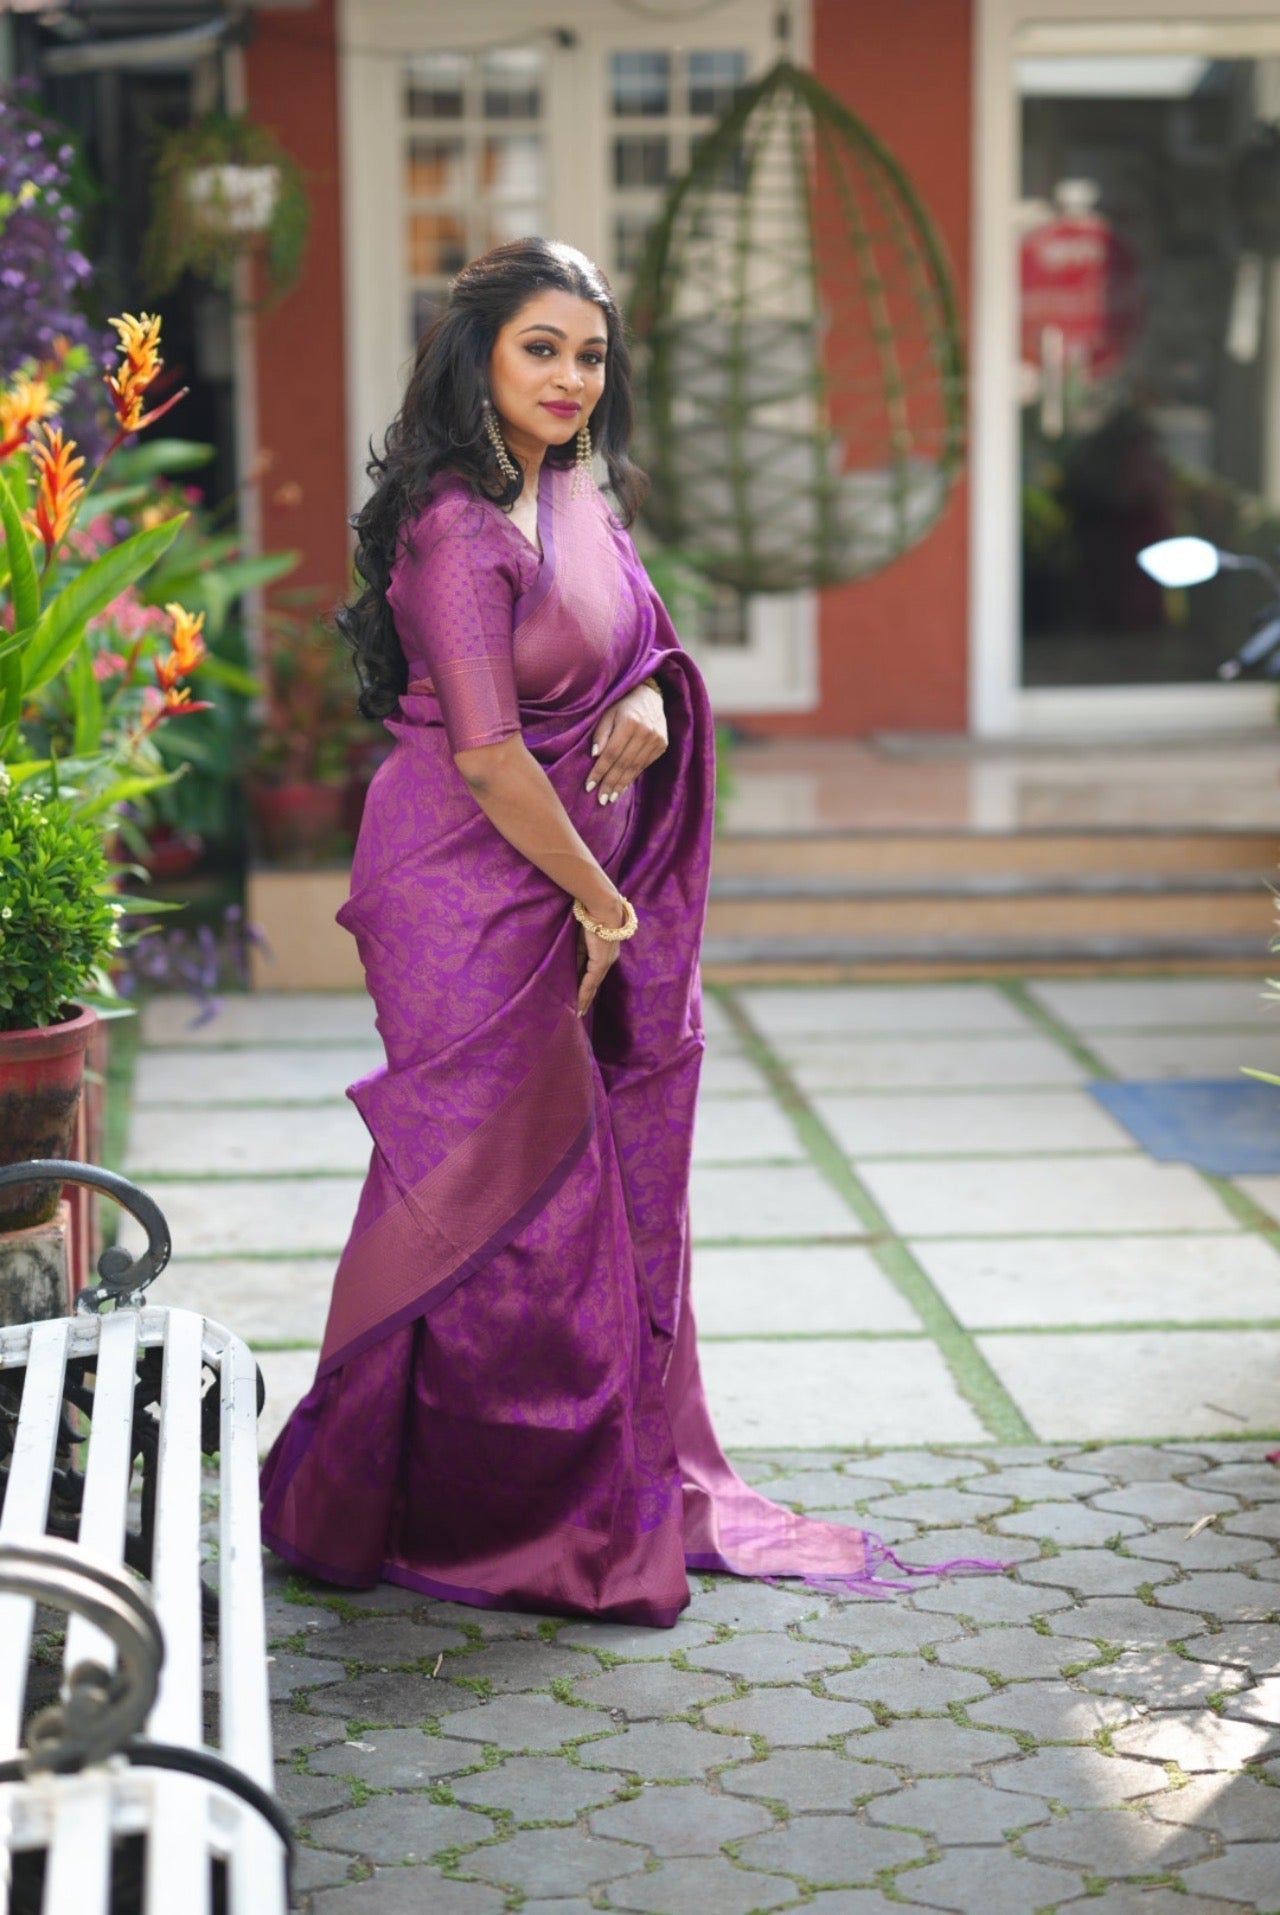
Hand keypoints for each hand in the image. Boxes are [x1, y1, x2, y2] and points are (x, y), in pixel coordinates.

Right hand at [576, 921, 620, 1016]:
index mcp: (604, 951)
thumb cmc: (589, 915)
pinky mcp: (601, 962)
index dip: (586, 985)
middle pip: (595, 982)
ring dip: (585, 999)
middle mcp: (608, 959)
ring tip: (578, 1011)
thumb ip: (576, 951)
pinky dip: (584, 993)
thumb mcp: (579, 936)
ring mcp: (606, 961)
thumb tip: (568, 964)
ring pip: (594, 985)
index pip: (593, 972)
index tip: (579, 996)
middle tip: (579, 1011)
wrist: (601, 906)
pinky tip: (579, 1004)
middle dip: (587, 997)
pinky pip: (591, 982)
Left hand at [586, 680, 666, 804]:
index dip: (600, 771)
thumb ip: (601, 734)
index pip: (611, 753)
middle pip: (623, 763)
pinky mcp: (662, 745)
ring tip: (610, 797)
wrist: (649, 696)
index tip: (589, 786)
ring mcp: (656, 739)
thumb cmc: (622, 705)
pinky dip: (632, 777)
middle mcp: (645, 732)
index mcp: (630, 722)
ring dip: (621, 784)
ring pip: (635, 767)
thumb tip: (595, 756)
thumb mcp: (607, 713)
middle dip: (610, 783)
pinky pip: (644, 765)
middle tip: (600, 799)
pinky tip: (622, 786)